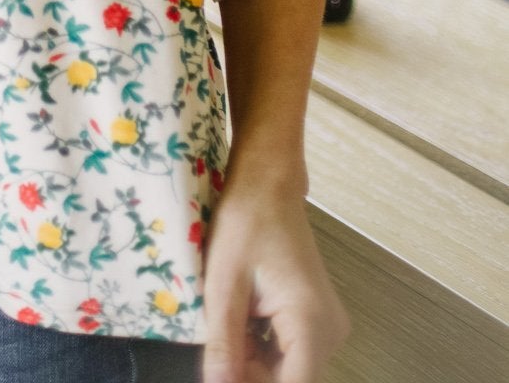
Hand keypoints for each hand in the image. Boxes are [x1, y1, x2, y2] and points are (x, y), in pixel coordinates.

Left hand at [201, 167, 349, 382]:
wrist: (267, 182)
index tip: (223, 377)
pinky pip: (287, 350)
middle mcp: (328, 333)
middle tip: (217, 348)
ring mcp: (324, 326)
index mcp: (312, 325)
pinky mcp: (314, 319)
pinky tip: (237, 319)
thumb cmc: (245, 221)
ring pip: (285, 369)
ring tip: (226, 323)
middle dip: (248, 374)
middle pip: (288, 380)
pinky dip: (257, 346)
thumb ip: (224, 344)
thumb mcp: (224, 284)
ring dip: (250, 360)